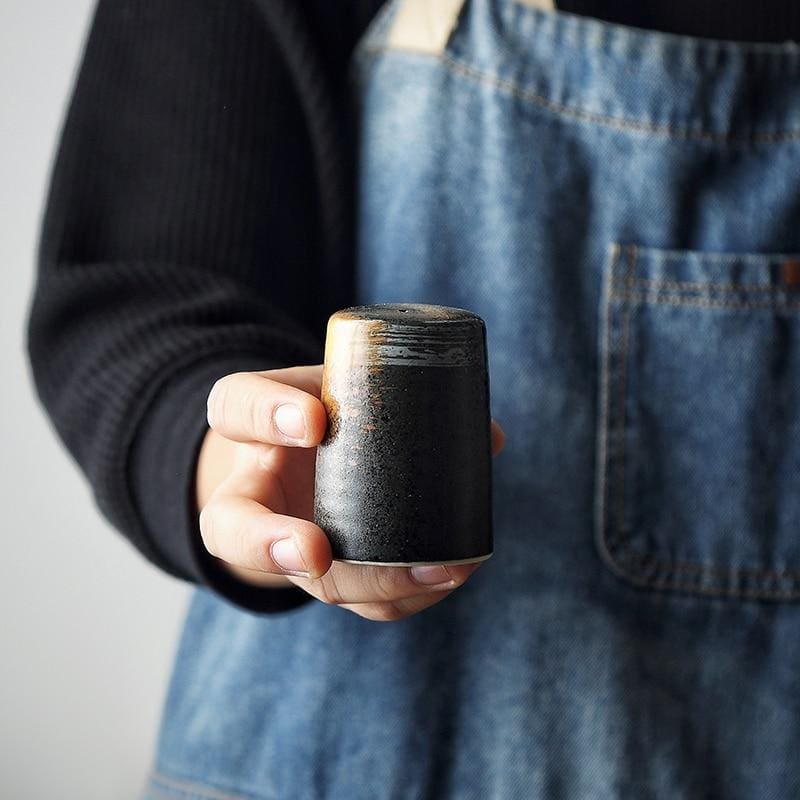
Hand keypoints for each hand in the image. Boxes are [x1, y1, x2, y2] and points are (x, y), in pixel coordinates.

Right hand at [197, 365, 505, 621]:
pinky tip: (445, 577)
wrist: (303, 455)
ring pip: (299, 580)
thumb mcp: (354, 382)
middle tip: (316, 552)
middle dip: (270, 545)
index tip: (313, 420)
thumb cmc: (331, 410)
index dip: (265, 415)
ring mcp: (284, 543)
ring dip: (365, 584)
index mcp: (250, 427)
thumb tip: (488, 437)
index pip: (235, 407)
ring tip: (435, 569)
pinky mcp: (325, 574)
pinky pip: (353, 598)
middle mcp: (251, 493)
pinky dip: (401, 594)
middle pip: (230, 529)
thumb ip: (411, 397)